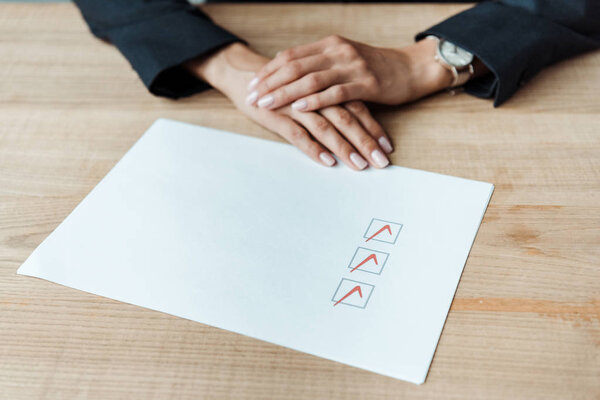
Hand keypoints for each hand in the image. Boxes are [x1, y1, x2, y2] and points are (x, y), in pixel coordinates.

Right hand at [185, 43, 392, 169]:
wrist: (246, 76)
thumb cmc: (285, 87)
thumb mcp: (312, 91)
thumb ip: (332, 102)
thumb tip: (357, 124)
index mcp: (327, 85)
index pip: (357, 107)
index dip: (373, 127)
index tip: (387, 147)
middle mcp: (315, 94)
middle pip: (346, 118)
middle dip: (365, 142)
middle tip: (381, 162)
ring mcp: (295, 105)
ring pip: (326, 127)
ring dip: (345, 147)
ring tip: (359, 165)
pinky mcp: (277, 115)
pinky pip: (298, 134)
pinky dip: (314, 149)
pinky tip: (328, 162)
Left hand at [246, 35, 453, 110]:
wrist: (411, 69)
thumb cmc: (375, 69)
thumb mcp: (344, 60)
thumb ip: (320, 65)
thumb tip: (290, 75)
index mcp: (329, 45)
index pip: (290, 57)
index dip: (268, 71)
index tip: (251, 85)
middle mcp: (338, 52)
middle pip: (295, 67)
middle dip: (270, 84)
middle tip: (251, 98)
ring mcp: (352, 66)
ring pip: (310, 79)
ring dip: (285, 93)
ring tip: (266, 105)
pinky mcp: (367, 83)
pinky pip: (335, 92)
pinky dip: (315, 101)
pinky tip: (299, 108)